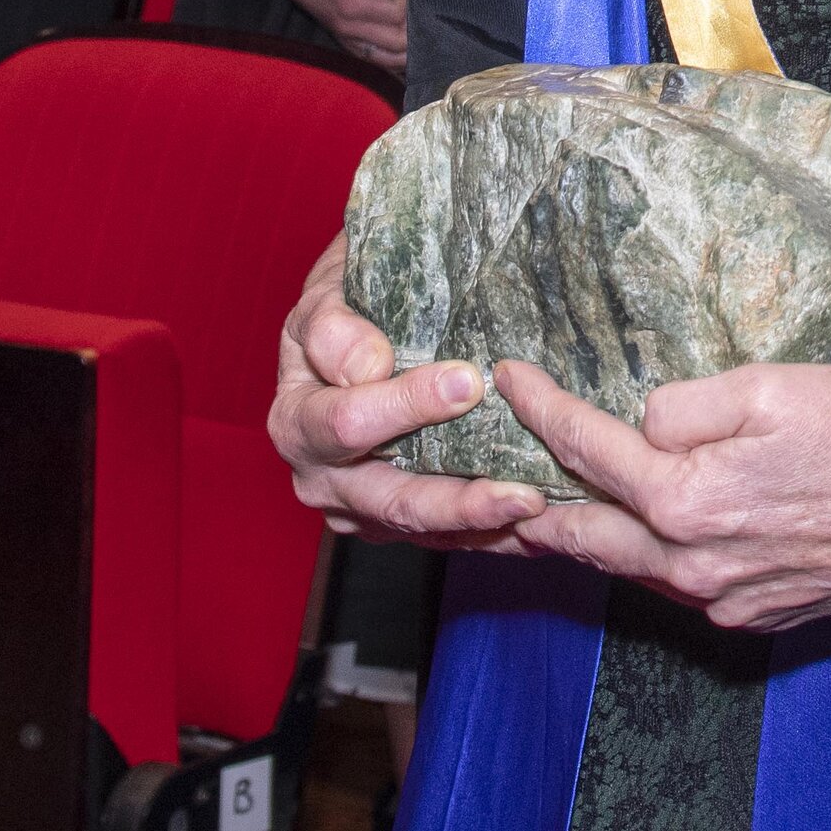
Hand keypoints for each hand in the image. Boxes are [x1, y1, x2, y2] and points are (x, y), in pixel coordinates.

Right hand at [258, 0, 409, 70]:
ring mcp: (351, 43)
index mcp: (351, 6)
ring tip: (421, 31)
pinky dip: (398, 60)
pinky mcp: (353, 48)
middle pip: (397, 42)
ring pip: (391, 59)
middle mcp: (351, 30)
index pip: (394, 15)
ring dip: (411, 49)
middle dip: (416, 28)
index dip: (410, 4)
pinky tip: (411, 49)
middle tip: (422, 13)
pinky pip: (380, 63)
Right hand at [269, 239, 557, 544]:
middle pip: (393, 500)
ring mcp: (358, 507)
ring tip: (533, 507)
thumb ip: (334, 328)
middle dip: (459, 499)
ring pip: (422, 527)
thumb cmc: (343, 302)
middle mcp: (320, 478)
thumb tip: (368, 367)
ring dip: (480, 522)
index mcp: (297, 422)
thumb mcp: (327, 294)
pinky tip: (528, 524)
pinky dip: (483, 531)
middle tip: (523, 492)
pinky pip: (440, 535)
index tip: (468, 382)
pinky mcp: (392, 521)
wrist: (351, 333)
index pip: (348, 425)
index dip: (406, 405)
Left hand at [497, 359, 830, 628]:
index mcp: (689, 498)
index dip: (539, 408)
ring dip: (581, 539)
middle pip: (584, 534)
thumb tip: (642, 421)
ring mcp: (726, 598)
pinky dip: (645, 563)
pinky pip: (680, 589)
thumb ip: (687, 405)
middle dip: (527, 501)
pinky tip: (642, 542)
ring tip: (539, 513)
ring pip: (629, 570)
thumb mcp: (774, 386)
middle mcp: (694, 563)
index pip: (587, 450)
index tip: (507, 378)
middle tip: (484, 476)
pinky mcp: (759, 614)